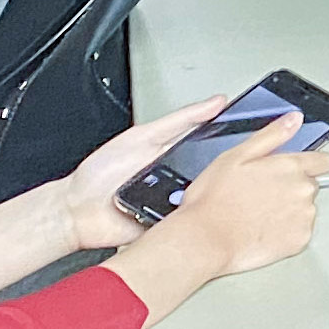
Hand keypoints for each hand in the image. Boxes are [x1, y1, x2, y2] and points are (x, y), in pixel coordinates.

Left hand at [54, 95, 227, 252]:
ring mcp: (176, 203)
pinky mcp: (172, 226)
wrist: (76, 212)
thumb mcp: (141, 137)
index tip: (252, 128)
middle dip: (226, 169)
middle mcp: (179, 179)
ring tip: (216, 187)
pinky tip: (197, 209)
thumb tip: (213, 102)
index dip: (232, 137)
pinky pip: (193, 222)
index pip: (211, 144)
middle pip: (214, 172)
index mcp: (175, 154)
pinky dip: (196, 218)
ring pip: (208, 197)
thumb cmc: (100, 174)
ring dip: (212, 194)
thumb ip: (177, 121)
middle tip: (237, 162)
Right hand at [147, 112, 328, 276]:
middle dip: (291, 188)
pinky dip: (286, 233)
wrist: (205, 241)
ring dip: (288, 211)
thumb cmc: (214, 201)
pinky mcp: (300, 240)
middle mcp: (302, 190)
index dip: (308, 165)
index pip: (322, 161)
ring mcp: (303, 217)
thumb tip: (293, 119)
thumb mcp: (236, 156)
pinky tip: (262, 230)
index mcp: (290, 166)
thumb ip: (272, 135)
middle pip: (309, 185)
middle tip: (261, 196)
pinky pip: (300, 233)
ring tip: (257, 215)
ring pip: (304, 209)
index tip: (296, 172)